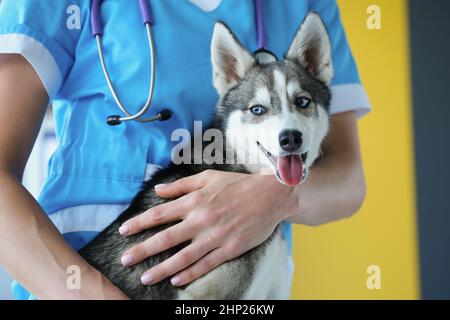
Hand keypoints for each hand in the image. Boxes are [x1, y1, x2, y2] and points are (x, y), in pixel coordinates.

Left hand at [118, 170, 295, 286]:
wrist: (269, 196)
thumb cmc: (237, 184)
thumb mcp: (207, 177)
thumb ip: (181, 185)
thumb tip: (158, 190)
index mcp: (194, 201)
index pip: (159, 214)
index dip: (139, 223)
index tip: (123, 230)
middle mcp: (201, 220)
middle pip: (165, 239)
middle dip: (142, 251)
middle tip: (125, 260)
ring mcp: (215, 237)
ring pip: (183, 257)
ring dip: (161, 269)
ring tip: (145, 278)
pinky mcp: (229, 249)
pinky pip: (206, 264)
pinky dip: (190, 274)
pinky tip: (176, 280)